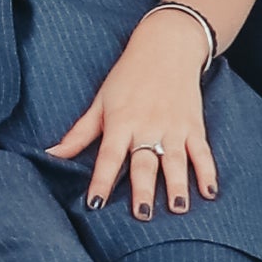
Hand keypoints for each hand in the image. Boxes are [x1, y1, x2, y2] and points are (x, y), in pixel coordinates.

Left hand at [49, 20, 219, 214]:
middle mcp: (147, 126)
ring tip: (177, 208)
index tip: (95, 203)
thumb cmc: (127, 76)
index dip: (101, 180)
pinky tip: (210, 193)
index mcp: (121, 122)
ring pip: (176, 161)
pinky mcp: (194, 126)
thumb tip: (51, 155)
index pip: (108, 156)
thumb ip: (79, 133)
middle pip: (144, 162)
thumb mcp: (101, 102)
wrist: (167, 46)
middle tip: (142, 214)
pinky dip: (208, 172)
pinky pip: (202, 152)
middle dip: (143, 189)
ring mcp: (173, 127)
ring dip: (177, 185)